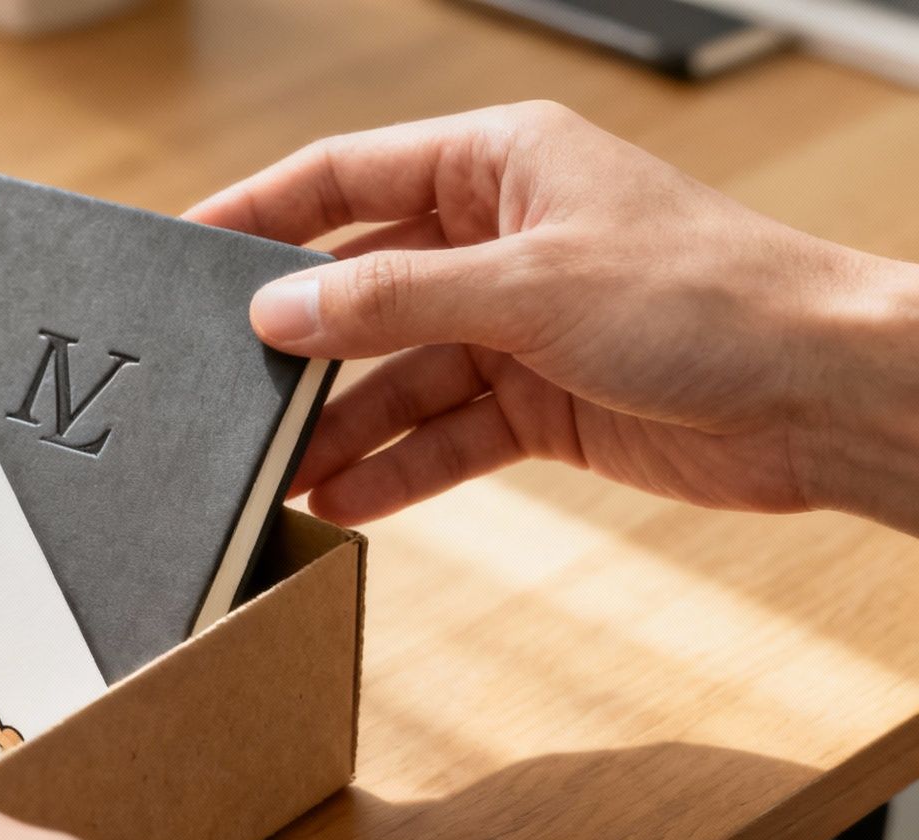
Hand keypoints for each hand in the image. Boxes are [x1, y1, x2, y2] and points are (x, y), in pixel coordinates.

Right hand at [185, 101, 918, 533]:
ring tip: (280, 471)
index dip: (262, 209)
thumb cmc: (715, 297)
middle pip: (363, 288)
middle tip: (231, 392)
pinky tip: (345, 499)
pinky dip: (397, 468)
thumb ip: (390, 301)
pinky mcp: (540, 402)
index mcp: (499, 165)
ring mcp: (518, 326)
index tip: (190, 244)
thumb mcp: (527, 286)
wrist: (824, 397)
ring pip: (396, 375)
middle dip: (300, 346)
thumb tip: (280, 308)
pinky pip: (443, 435)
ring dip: (342, 425)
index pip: (347, 176)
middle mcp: (501, 240)